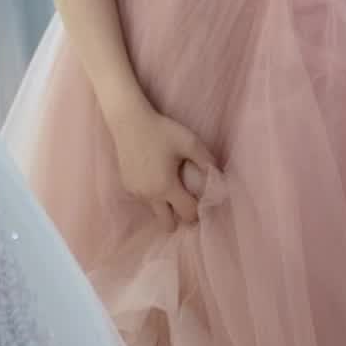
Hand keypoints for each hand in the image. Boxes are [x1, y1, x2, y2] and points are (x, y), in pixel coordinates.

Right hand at [108, 100, 212, 228]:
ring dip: (165, 205)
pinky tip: (157, 177)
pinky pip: (144, 200)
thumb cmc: (161, 131)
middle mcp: (149, 195)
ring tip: (172, 185)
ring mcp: (135, 193)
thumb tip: (218, 177)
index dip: (198, 211)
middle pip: (167, 224)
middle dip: (179, 218)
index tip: (202, 202)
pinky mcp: (127, 186)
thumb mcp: (189, 142)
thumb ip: (206, 161)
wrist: (129, 121)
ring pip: (155, 211)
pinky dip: (153, 196)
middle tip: (187, 202)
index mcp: (166, 187)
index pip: (186, 213)